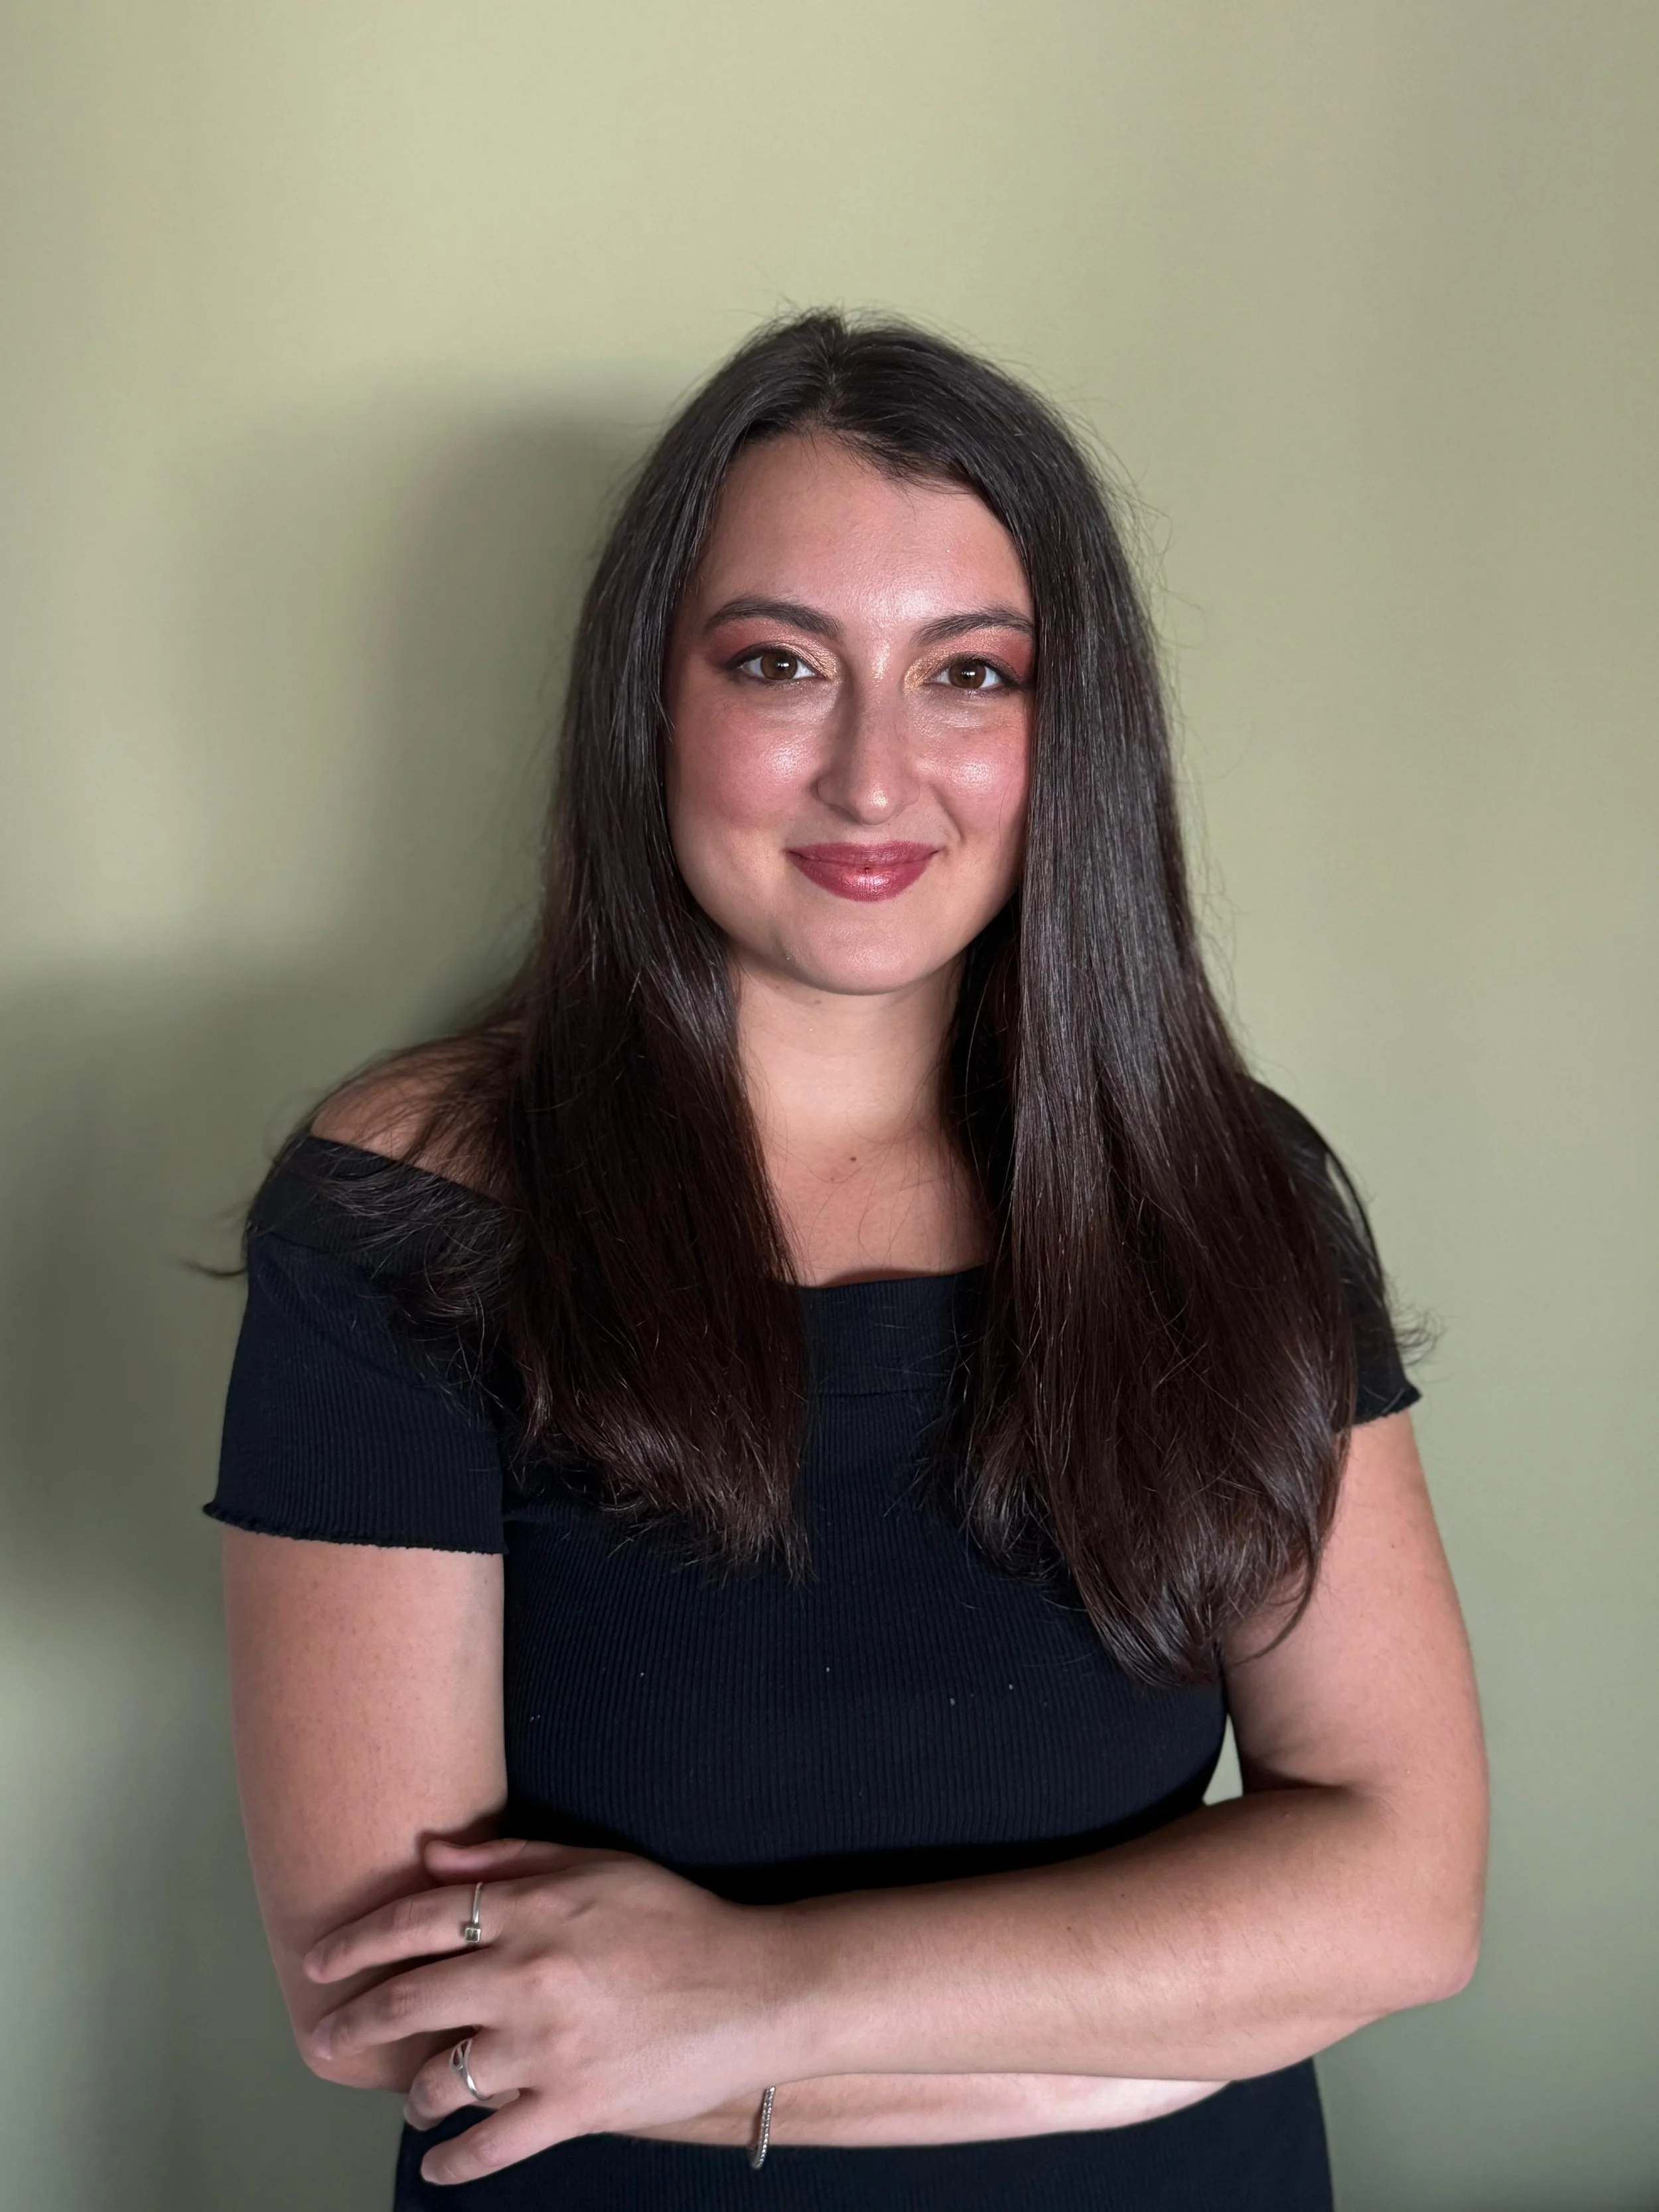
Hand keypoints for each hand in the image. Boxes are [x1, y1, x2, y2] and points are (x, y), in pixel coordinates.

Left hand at [304, 1835, 797, 2185]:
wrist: (754, 1987)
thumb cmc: (675, 1919)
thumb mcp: (596, 1864)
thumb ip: (509, 1857)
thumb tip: (430, 1852)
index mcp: (531, 1909)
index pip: (416, 1919)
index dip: (355, 1940)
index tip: (320, 1962)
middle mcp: (526, 1974)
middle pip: (407, 2000)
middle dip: (353, 2022)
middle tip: (324, 2039)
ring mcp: (547, 2046)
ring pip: (440, 2079)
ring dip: (413, 2095)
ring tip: (412, 2100)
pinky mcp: (574, 2105)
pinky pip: (491, 2144)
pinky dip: (454, 2159)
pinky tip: (440, 2160)